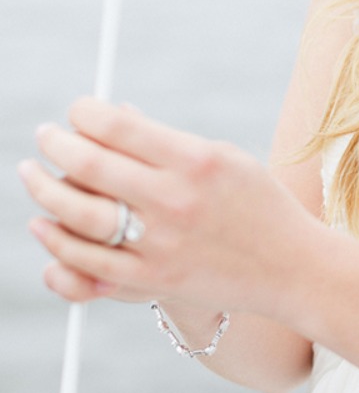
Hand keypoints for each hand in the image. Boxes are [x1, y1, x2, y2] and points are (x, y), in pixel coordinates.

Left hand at [19, 97, 318, 320]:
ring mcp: (162, 245)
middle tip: (44, 136)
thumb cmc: (257, 204)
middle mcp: (175, 201)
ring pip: (78, 215)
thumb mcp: (224, 158)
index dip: (84, 112)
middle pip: (90, 164)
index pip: (118, 126)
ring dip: (44, 190)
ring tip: (33, 174)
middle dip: (55, 144)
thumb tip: (111, 118)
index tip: (76, 111)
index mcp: (195, 161)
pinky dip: (57, 243)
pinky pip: (88, 264)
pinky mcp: (154, 281)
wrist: (292, 268)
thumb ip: (167, 142)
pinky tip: (44, 225)